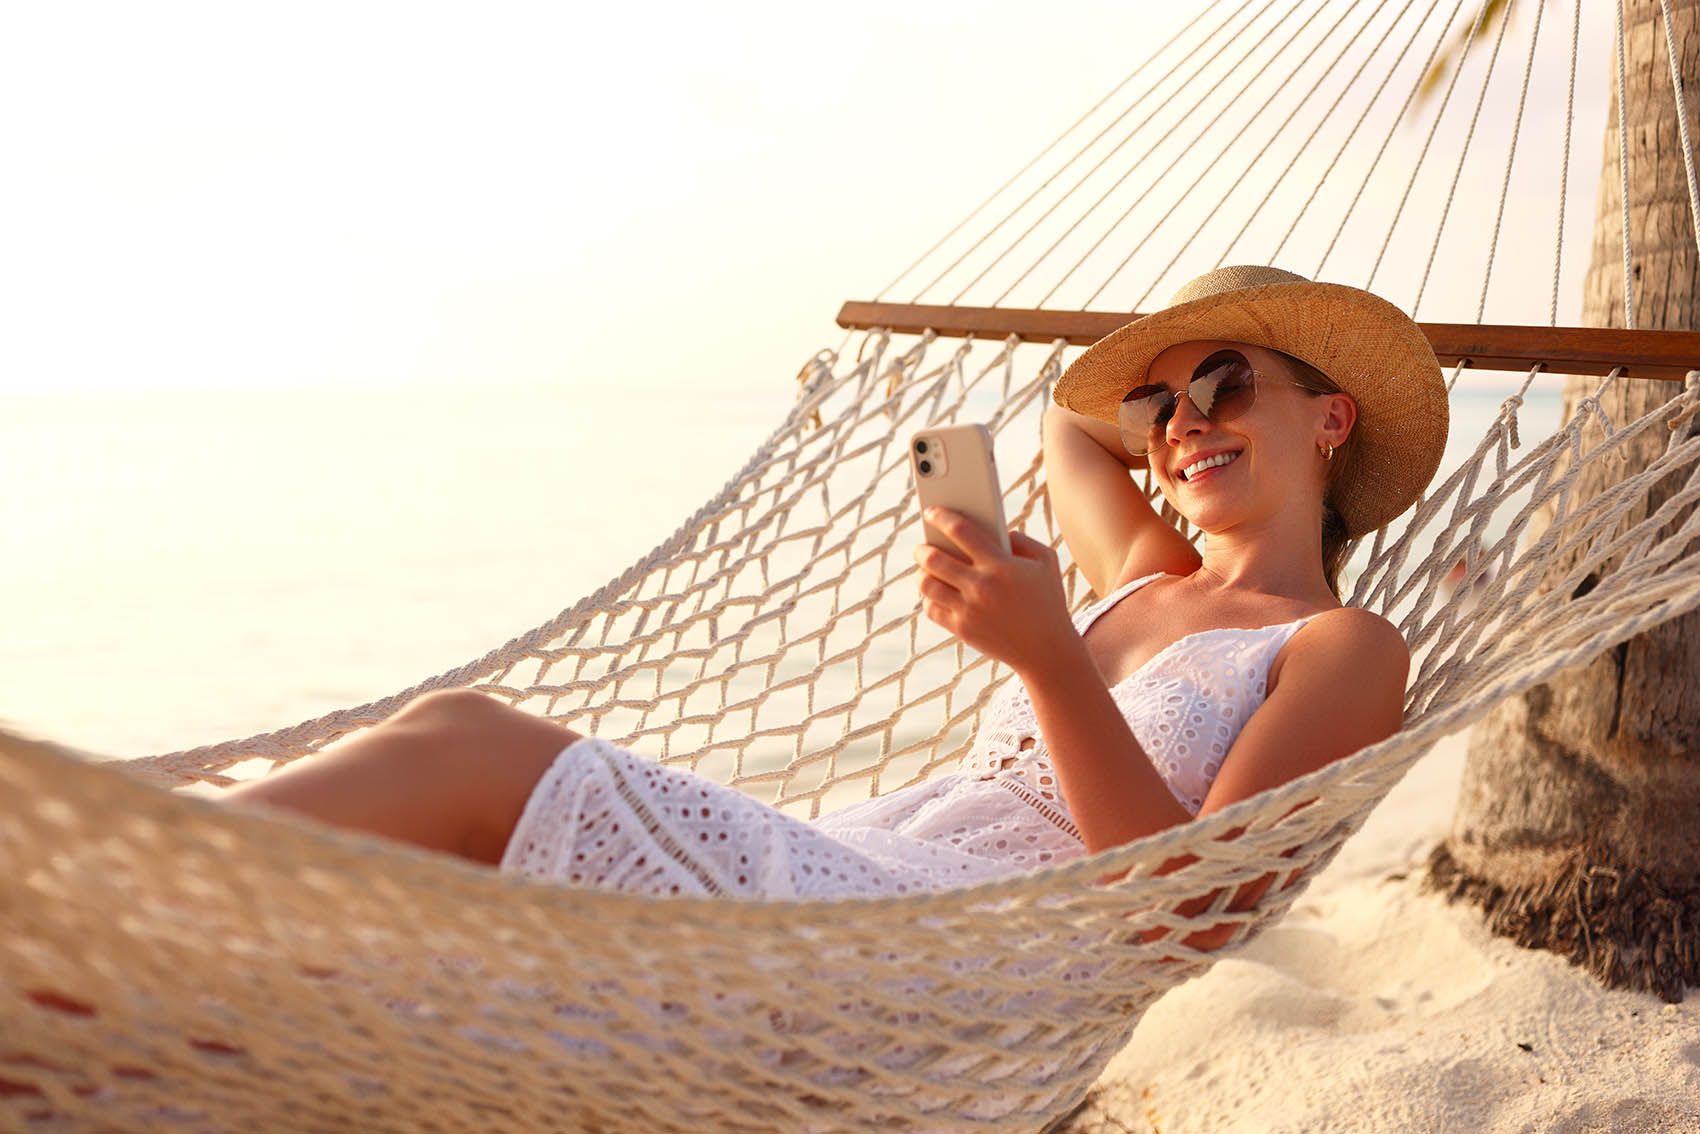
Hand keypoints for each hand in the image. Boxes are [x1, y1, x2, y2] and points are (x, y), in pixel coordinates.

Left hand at [912, 506, 1079, 675]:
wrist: (1048, 650)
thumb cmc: (1047, 601)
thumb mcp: (1046, 562)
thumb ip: (1021, 539)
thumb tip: (995, 530)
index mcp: (1001, 565)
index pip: (960, 530)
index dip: (941, 516)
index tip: (930, 511)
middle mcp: (981, 586)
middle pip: (934, 558)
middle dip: (922, 548)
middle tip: (921, 545)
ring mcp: (968, 610)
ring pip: (926, 584)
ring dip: (921, 572)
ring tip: (924, 568)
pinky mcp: (961, 629)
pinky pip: (931, 608)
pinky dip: (929, 597)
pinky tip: (934, 591)